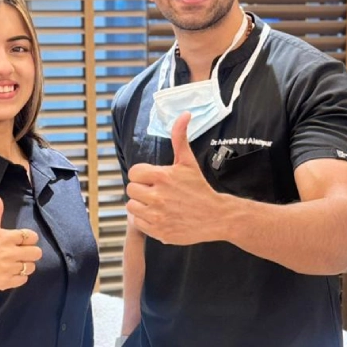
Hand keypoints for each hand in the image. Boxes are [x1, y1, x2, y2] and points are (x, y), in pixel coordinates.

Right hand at [0, 193, 41, 292]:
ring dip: (25, 266)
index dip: (29, 240)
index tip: (21, 242)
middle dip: (30, 253)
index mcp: (6, 238)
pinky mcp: (7, 281)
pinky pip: (24, 279)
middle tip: (20, 254)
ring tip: (14, 264)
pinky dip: (19, 277)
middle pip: (37, 253)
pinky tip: (10, 273)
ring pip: (31, 267)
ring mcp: (9, 268)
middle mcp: (9, 253)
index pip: (32, 237)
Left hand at [125, 113, 223, 244]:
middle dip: (141, 189)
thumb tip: (184, 114)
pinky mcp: (158, 231)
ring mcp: (157, 216)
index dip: (143, 175)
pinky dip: (144, 220)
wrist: (215, 216)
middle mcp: (157, 196)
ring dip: (141, 205)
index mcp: (162, 177)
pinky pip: (137, 223)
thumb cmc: (199, 188)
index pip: (134, 172)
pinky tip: (158, 215)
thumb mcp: (188, 162)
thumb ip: (180, 138)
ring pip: (132, 206)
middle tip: (156, 192)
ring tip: (156, 204)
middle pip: (131, 190)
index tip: (153, 179)